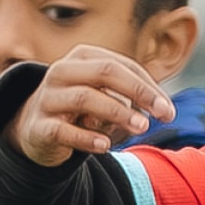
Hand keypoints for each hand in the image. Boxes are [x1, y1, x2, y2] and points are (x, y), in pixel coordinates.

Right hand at [6, 46, 175, 166]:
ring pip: (85, 98)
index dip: (148, 86)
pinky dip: (86, 137)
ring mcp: (47, 98)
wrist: (35, 130)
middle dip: (138, 92)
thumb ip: (129, 96)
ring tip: (141, 128)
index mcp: (82, 58)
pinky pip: (62, 130)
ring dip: (118, 112)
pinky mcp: (38, 126)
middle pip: (104, 72)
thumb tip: (162, 107)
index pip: (120, 65)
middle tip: (164, 114)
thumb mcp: (104, 95)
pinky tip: (105, 146)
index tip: (169, 110)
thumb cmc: (80, 109)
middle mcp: (62, 72)